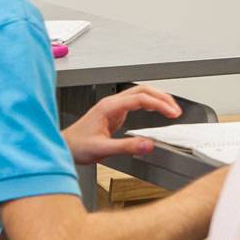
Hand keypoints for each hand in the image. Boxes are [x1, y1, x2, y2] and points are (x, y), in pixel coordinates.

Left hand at [62, 85, 181, 164]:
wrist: (63, 147)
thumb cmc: (76, 146)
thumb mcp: (102, 149)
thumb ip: (126, 147)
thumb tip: (148, 144)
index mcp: (109, 107)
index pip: (140, 99)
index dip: (159, 104)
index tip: (172, 113)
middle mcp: (111, 103)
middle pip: (143, 90)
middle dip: (162, 98)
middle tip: (176, 110)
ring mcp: (113, 107)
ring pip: (140, 93)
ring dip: (157, 99)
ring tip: (170, 109)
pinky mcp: (114, 113)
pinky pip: (136, 102)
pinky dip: (150, 104)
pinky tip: (155, 110)